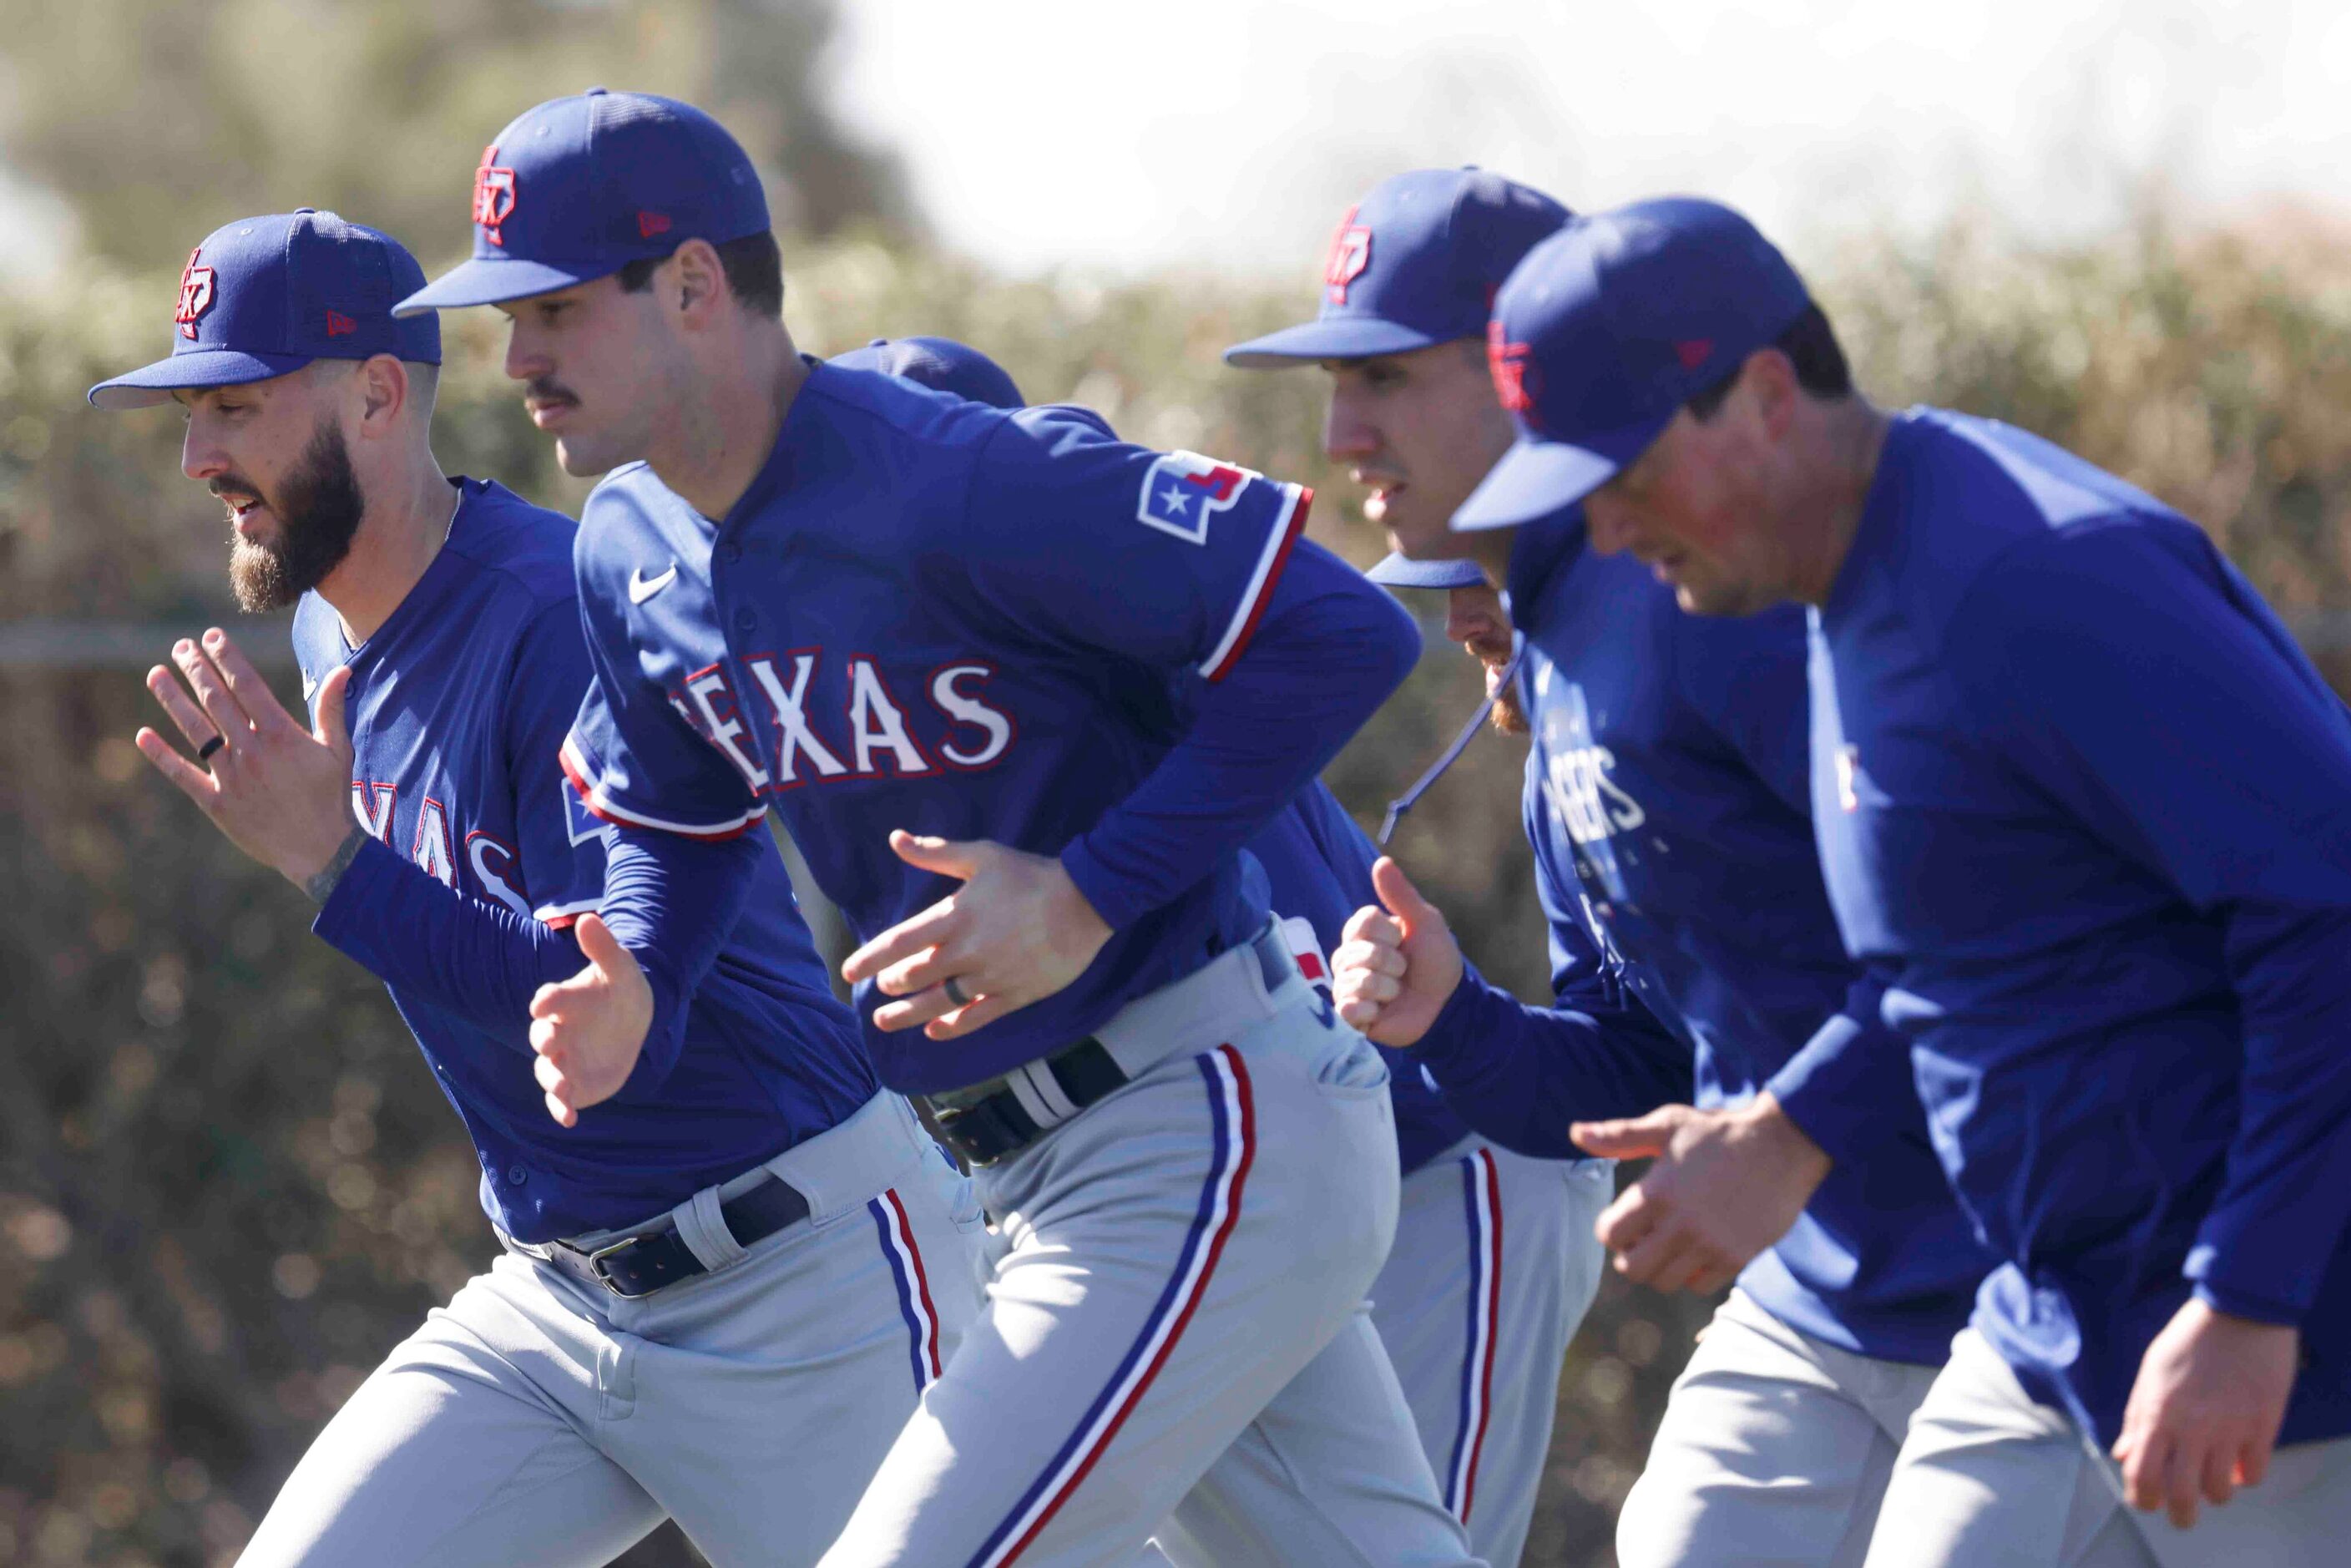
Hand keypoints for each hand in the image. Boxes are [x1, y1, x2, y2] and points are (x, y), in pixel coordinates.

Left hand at [134, 629, 357, 888]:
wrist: (321, 850)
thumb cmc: (332, 798)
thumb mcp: (337, 750)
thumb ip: (331, 709)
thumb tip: (343, 672)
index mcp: (281, 735)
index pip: (247, 686)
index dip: (227, 658)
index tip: (212, 637)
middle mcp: (251, 750)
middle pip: (217, 700)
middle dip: (197, 669)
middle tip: (181, 646)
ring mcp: (231, 776)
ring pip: (195, 729)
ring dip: (172, 700)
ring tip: (155, 674)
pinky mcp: (217, 802)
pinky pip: (183, 774)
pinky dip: (161, 755)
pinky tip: (143, 734)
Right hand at [527, 914, 651, 1126]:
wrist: (632, 1018)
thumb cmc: (620, 988)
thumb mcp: (620, 967)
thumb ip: (604, 948)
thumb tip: (589, 918)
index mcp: (566, 1001)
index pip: (551, 1000)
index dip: (548, 1001)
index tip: (544, 1003)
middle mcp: (558, 1031)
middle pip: (542, 1038)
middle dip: (545, 1041)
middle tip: (551, 1043)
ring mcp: (564, 1059)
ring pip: (548, 1071)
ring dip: (552, 1080)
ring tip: (563, 1086)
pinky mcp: (575, 1083)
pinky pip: (562, 1098)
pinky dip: (561, 1109)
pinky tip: (569, 1119)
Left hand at [840, 832, 1112, 1038]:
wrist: (1085, 902)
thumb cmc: (1031, 875)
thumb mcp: (982, 855)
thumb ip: (936, 852)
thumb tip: (896, 839)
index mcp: (955, 916)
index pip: (899, 942)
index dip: (869, 958)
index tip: (849, 971)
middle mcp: (967, 951)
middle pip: (915, 976)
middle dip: (891, 985)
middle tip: (881, 988)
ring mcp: (991, 977)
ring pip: (939, 1003)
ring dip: (907, 1015)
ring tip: (885, 1021)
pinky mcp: (1014, 995)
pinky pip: (976, 1017)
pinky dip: (952, 1027)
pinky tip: (934, 1031)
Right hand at [1331, 857, 1462, 1045]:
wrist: (1447, 1005)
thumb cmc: (1436, 960)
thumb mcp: (1425, 923)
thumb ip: (1401, 895)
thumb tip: (1381, 861)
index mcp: (1364, 933)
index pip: (1362, 923)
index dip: (1389, 934)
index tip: (1404, 941)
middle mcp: (1349, 956)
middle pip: (1358, 953)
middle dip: (1392, 964)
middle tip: (1404, 971)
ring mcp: (1347, 985)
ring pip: (1355, 981)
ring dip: (1387, 988)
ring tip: (1397, 992)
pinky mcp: (1351, 1015)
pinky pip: (1348, 1008)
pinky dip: (1371, 1010)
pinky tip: (1382, 1011)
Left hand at [1571, 1093, 1829, 1293]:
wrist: (1782, 1145)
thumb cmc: (1718, 1132)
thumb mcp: (1667, 1125)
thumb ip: (1620, 1135)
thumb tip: (1575, 1133)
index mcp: (1658, 1192)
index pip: (1610, 1234)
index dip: (1611, 1229)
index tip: (1624, 1219)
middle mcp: (1682, 1224)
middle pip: (1632, 1268)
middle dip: (1630, 1255)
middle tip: (1643, 1238)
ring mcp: (1710, 1244)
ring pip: (1665, 1282)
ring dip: (1660, 1267)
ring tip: (1669, 1243)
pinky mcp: (1737, 1257)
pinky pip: (1699, 1286)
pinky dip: (1692, 1275)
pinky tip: (1696, 1250)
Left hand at [2113, 1296, 2299, 1528]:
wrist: (2238, 1313)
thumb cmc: (2188, 1341)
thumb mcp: (2151, 1374)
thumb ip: (2137, 1417)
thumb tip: (2123, 1453)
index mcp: (2156, 1414)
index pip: (2142, 1475)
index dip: (2142, 1497)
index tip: (2146, 1501)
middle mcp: (2190, 1428)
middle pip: (2180, 1495)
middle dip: (2179, 1514)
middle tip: (2182, 1515)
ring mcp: (2228, 1430)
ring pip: (2219, 1491)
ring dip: (2214, 1493)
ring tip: (2212, 1480)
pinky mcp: (2262, 1427)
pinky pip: (2254, 1473)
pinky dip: (2246, 1476)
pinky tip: (2239, 1464)